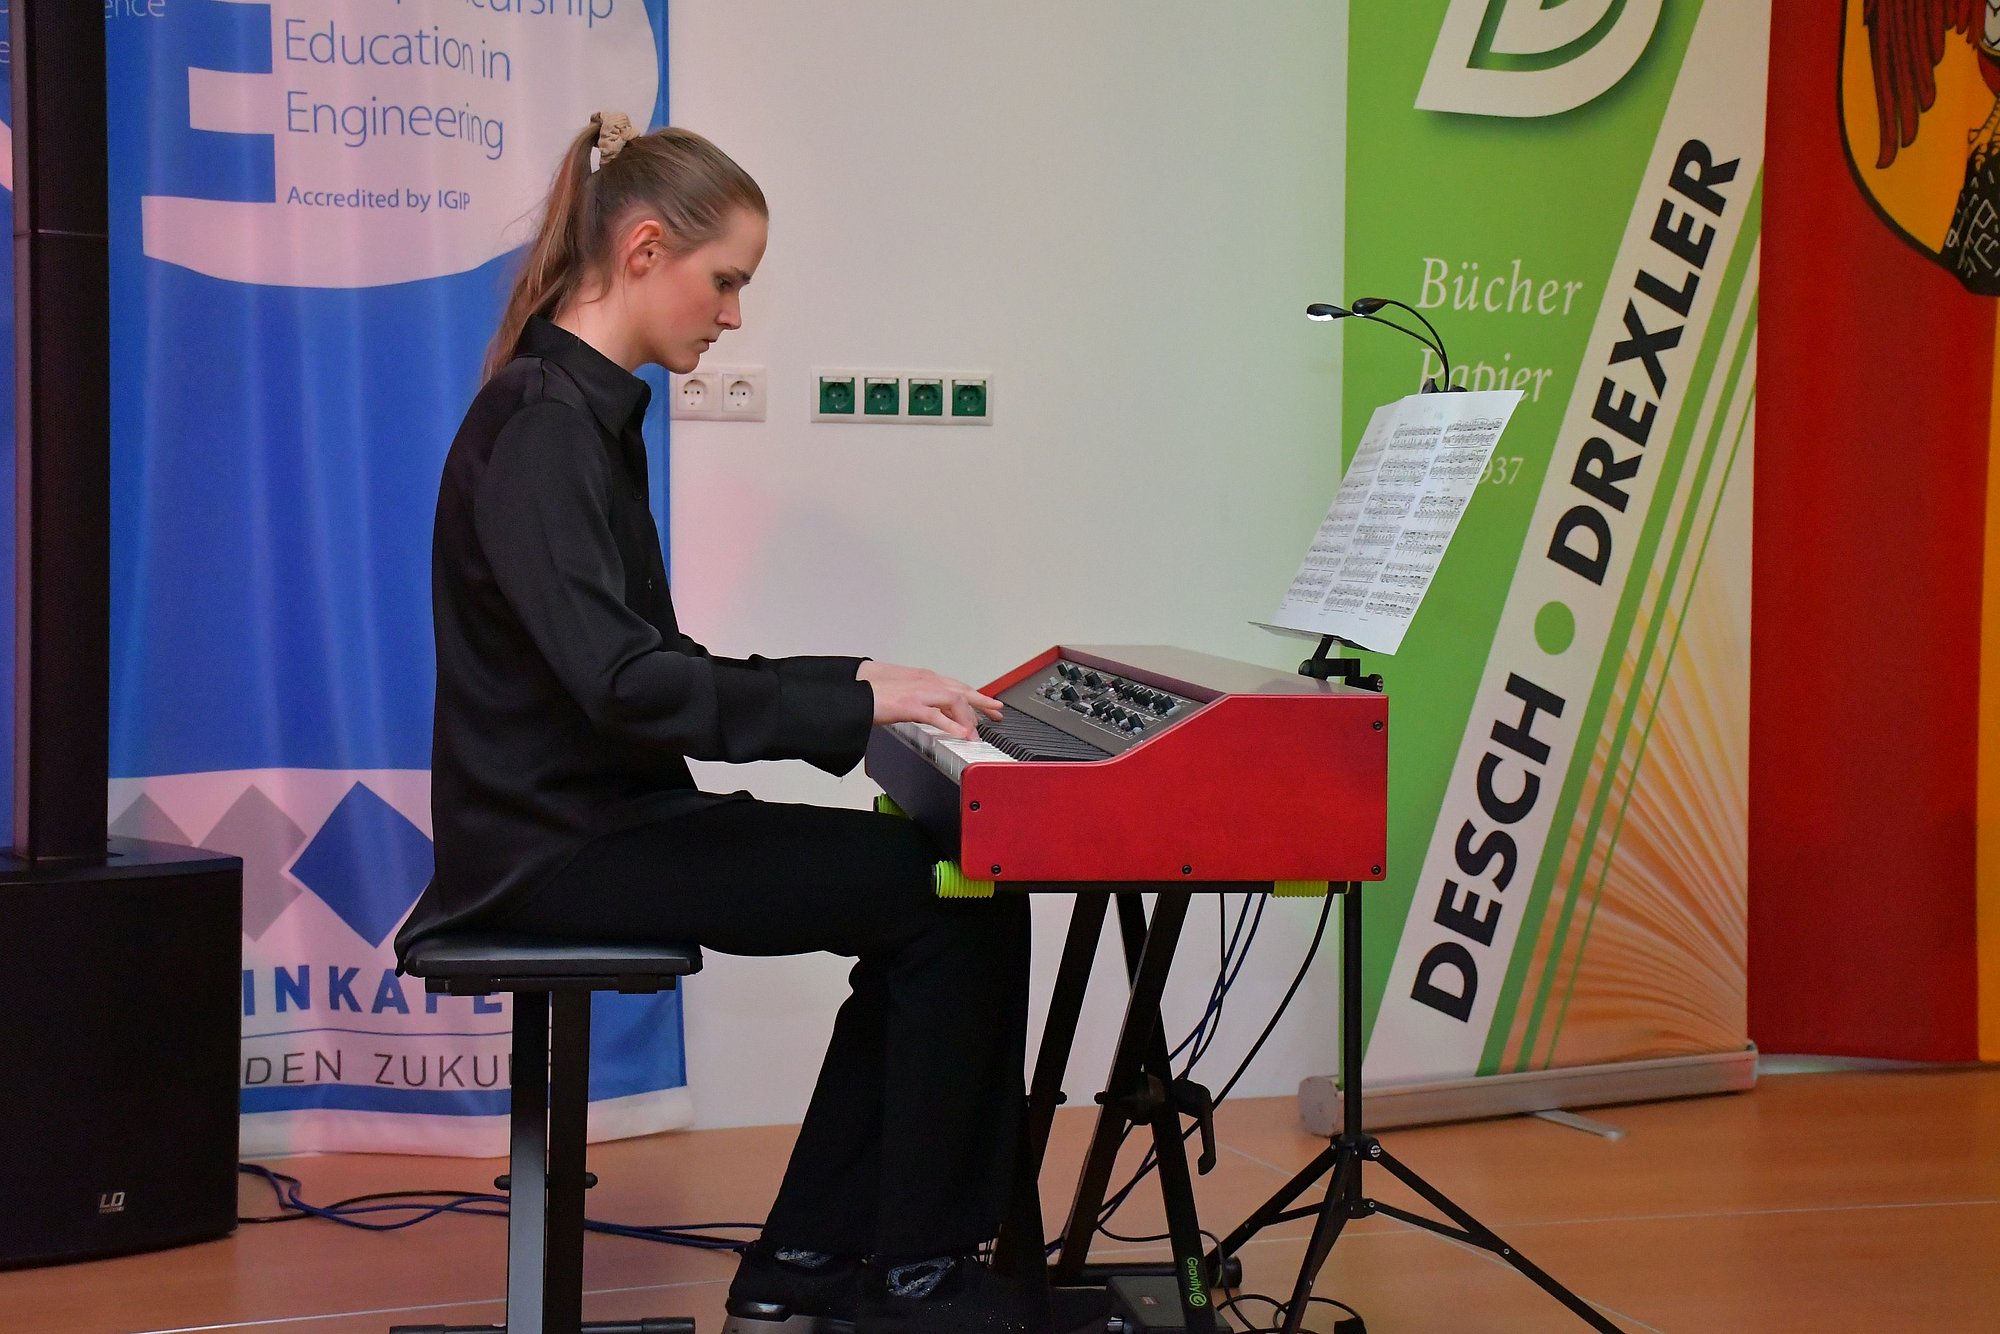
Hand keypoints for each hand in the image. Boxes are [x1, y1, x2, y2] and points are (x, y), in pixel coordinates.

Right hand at [856, 661, 1003, 741]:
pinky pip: (937, 716)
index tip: (988, 706)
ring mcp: (919, 692)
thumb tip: (931, 712)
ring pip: (955, 701)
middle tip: (997, 714)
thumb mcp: (901, 694)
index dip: (975, 696)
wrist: (850, 691)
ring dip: (969, 718)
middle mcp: (925, 681)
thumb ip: (918, 701)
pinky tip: (963, 735)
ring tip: (976, 735)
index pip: (957, 686)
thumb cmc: (870, 692)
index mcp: (923, 678)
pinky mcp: (910, 705)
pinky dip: (953, 726)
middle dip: (983, 704)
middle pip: (963, 691)